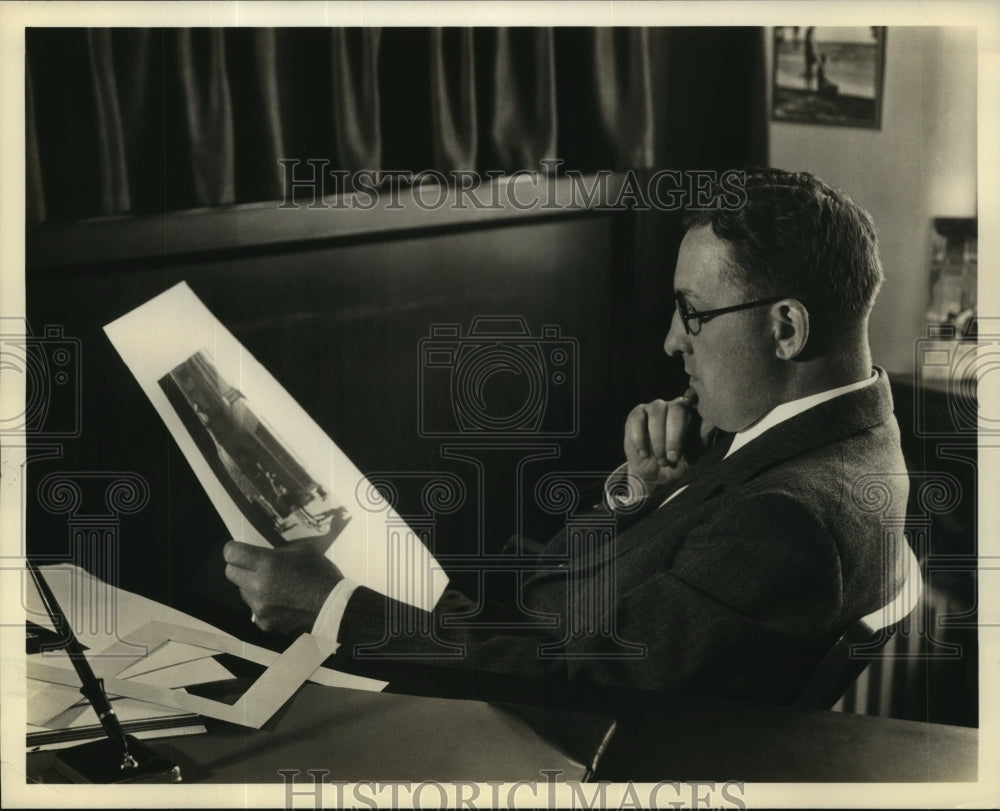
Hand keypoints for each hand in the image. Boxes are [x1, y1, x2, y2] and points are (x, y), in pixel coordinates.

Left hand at [223, 536, 343, 633]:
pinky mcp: (264, 622)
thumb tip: (261, 555)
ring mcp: (259, 607)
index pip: (231, 553)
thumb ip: (276, 552)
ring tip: (274, 585)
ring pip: (242, 591)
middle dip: (240, 567)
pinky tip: (280, 601)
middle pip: (231, 573)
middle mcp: (258, 585)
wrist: (334, 606)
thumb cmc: (321, 574)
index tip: (238, 550)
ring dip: (252, 586)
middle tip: (256, 566)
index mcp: (267, 563)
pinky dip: (262, 604)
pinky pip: (254, 608)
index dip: (234, 549)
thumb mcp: (301, 550)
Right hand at [623, 387, 717, 491]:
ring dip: (658, 440)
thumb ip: (704, 438)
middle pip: (678, 409)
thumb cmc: (678, 463)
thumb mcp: (695, 455)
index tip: (689, 445)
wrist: (654, 475)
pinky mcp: (637, 414)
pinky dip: (640, 438)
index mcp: (693, 414)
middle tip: (672, 458)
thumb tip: (713, 423)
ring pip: (657, 413)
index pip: (698, 406)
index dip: (695, 423)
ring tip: (660, 459)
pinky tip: (644, 453)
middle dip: (675, 436)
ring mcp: (656, 408)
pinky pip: (638, 419)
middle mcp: (675, 406)